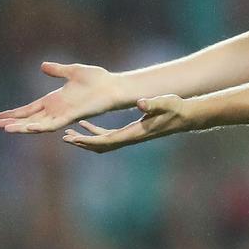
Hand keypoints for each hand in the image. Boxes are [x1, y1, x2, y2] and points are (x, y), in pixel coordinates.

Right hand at [0, 62, 125, 132]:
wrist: (112, 86)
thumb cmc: (96, 79)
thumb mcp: (72, 71)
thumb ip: (57, 70)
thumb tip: (42, 65)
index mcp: (54, 100)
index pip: (29, 109)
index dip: (15, 113)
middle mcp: (56, 109)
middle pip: (30, 118)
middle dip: (13, 122)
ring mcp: (62, 114)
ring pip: (37, 124)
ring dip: (22, 127)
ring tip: (6, 129)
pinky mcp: (71, 116)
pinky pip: (52, 124)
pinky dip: (39, 127)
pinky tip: (27, 128)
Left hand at [61, 95, 195, 152]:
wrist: (184, 116)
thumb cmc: (175, 108)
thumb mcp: (165, 103)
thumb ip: (153, 103)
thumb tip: (141, 102)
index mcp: (134, 133)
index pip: (108, 141)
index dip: (90, 141)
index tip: (75, 139)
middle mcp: (130, 138)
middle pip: (101, 145)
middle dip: (82, 143)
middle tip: (65, 138)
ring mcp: (129, 136)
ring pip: (102, 142)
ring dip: (85, 139)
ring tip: (69, 134)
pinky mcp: (130, 131)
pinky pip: (107, 135)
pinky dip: (94, 132)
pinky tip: (85, 124)